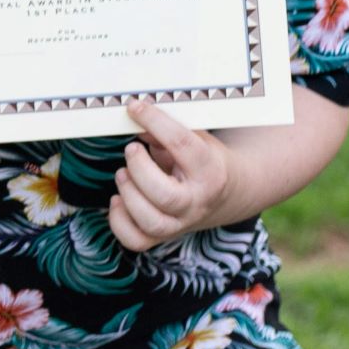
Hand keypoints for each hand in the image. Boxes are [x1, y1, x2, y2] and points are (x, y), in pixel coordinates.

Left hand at [110, 101, 235, 248]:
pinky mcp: (164, 236)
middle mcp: (197, 202)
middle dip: (139, 169)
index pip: (183, 145)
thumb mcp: (196, 138)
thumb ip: (167, 129)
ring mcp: (181, 223)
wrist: (230, 193)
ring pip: (150, 222)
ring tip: (123, 173)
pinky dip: (119, 221)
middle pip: (165, 196)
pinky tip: (118, 200)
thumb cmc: (205, 159)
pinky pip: (136, 240)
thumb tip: (134, 115)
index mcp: (210, 170)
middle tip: (131, 149)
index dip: (155, 122)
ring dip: (128, 194)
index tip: (135, 107)